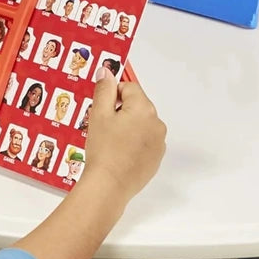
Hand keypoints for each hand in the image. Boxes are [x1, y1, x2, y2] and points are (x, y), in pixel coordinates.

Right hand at [84, 78, 165, 201]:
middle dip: (122, 111)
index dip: (113, 96)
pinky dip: (135, 143)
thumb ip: (104, 89)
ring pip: (142, 123)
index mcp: (144, 108)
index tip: (103, 109)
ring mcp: (159, 142)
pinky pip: (146, 141)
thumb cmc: (103, 149)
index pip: (129, 87)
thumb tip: (107, 72)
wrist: (109, 186)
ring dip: (129, 127)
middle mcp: (157, 122)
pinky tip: (120, 153)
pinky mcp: (157, 158)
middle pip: (138, 105)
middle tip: (105, 127)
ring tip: (112, 142)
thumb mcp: (99, 114)